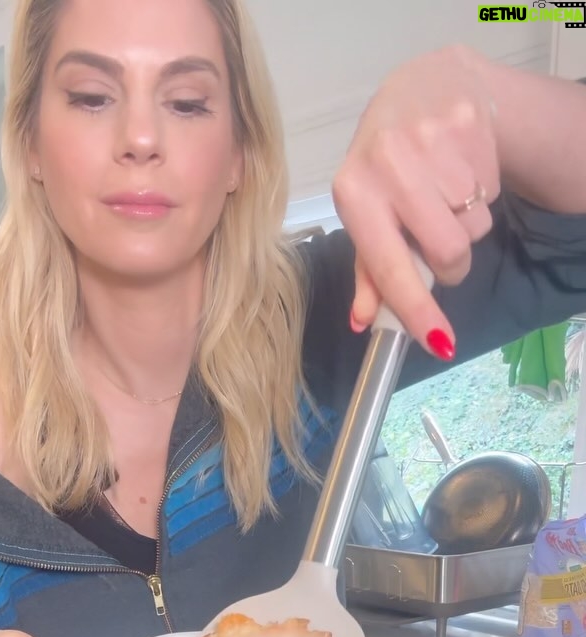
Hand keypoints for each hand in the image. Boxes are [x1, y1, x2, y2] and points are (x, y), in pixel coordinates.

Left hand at [333, 45, 499, 355]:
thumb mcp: (367, 212)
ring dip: (468, 224)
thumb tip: (363, 320)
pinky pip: (491, 190)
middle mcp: (386, 163)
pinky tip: (462, 168)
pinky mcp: (467, 123)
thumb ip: (369, 271)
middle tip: (440, 240)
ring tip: (448, 194)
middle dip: (453, 262)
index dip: (417, 309)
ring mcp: (429, 139)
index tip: (439, 343)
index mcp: (353, 193)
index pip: (389, 267)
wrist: (423, 86)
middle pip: (447, 252)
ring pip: (474, 225)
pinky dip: (482, 192)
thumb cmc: (388, 166)